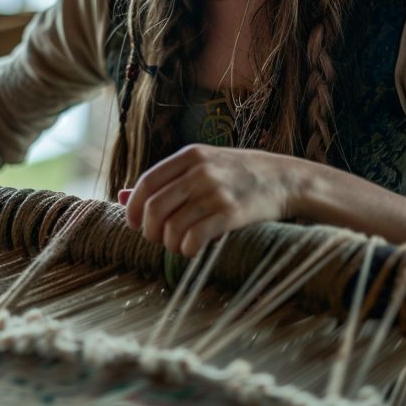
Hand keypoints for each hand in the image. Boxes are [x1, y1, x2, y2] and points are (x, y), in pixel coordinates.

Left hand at [123, 144, 297, 257]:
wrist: (285, 179)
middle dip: (149, 231)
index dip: (133, 207)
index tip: (134, 224)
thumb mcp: (202, 165)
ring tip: (178, 246)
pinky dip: (186, 250)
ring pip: (171, 227)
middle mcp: (200, 171)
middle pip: (154, 207)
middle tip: (157, 239)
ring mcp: (215, 191)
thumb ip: (165, 179)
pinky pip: (193, 238)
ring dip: (169, 244)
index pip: (146, 182)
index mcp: (190, 155)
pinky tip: (192, 250)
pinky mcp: (231, 213)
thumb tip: (121, 197)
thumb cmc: (239, 174)